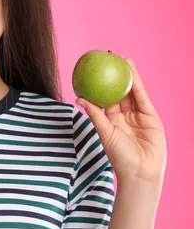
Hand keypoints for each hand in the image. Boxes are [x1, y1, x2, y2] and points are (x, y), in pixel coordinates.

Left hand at [76, 56, 166, 183]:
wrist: (140, 171)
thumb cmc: (118, 155)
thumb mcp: (104, 132)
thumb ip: (94, 114)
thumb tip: (79, 97)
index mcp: (110, 118)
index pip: (105, 96)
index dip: (100, 83)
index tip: (94, 68)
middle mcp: (124, 114)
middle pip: (119, 90)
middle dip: (115, 74)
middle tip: (107, 57)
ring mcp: (138, 114)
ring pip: (132, 91)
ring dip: (128, 74)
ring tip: (121, 59)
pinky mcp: (150, 116)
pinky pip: (142, 97)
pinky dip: (137, 83)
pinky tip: (132, 71)